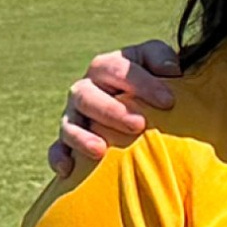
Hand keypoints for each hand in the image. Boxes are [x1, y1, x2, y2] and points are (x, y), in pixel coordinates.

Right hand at [45, 42, 180, 174]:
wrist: (140, 107)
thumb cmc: (153, 84)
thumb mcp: (158, 64)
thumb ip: (161, 57)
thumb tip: (168, 70)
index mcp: (106, 68)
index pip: (116, 69)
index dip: (141, 84)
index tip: (168, 102)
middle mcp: (85, 89)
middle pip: (86, 95)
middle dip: (111, 111)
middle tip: (138, 125)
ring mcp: (74, 116)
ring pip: (69, 124)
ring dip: (82, 137)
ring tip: (100, 150)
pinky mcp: (68, 141)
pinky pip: (57, 149)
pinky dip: (59, 157)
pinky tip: (68, 169)